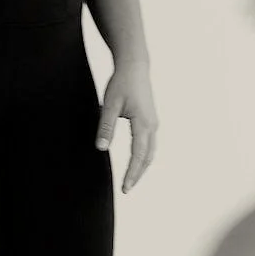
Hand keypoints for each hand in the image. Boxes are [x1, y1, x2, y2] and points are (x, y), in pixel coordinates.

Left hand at [96, 60, 157, 191]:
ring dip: (141, 167)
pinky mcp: (151, 119)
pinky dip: (144, 156)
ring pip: (150, 151)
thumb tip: (101, 148)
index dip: (132, 173)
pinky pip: (149, 144)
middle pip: (148, 157)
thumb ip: (105, 127)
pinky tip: (136, 162)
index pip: (138, 156)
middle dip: (137, 174)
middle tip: (126, 189)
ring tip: (130, 180)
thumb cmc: (121, 84)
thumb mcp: (109, 105)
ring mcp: (153, 122)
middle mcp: (152, 125)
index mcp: (143, 123)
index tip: (125, 188)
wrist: (134, 66)